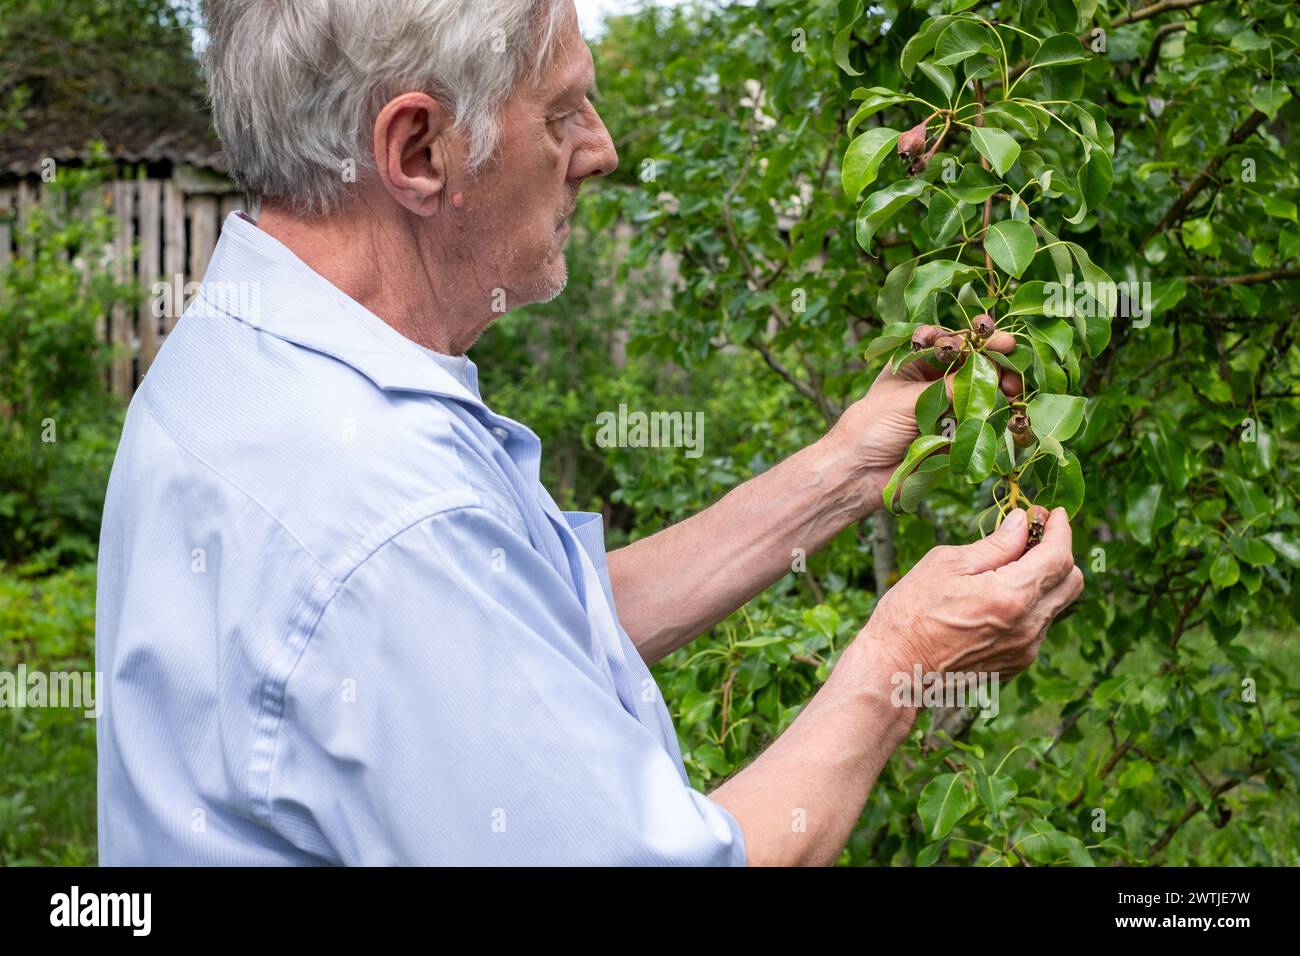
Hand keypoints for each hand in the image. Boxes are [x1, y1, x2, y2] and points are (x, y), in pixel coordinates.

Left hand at [824, 327, 1022, 509]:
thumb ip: (949, 387)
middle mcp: (931, 381)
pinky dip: (996, 412)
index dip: (972, 337)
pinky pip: (980, 418)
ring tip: (1014, 386)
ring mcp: (944, 406)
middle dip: (992, 358)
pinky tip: (1011, 405)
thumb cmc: (871, 426)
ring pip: (980, 389)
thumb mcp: (908, 399)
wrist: (860, 472)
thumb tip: (990, 370)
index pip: (948, 342)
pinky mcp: (953, 432)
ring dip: (999, 383)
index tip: (992, 333)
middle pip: (970, 363)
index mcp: (913, 363)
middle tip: (1012, 353)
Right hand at [859, 507, 1082, 680]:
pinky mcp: (1016, 664)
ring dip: (1043, 581)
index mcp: (1011, 596)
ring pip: (1056, 605)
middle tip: (1033, 536)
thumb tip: (1022, 523)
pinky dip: (1029, 606)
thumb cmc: (910, 612)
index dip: (1060, 529)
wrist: (895, 669)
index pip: (1059, 556)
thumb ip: (994, 544)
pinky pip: (1038, 627)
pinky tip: (997, 599)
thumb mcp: (946, 564)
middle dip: (1059, 553)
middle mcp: (1028, 626)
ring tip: (1009, 567)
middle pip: (1072, 582)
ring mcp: (1025, 650)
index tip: (1051, 513)